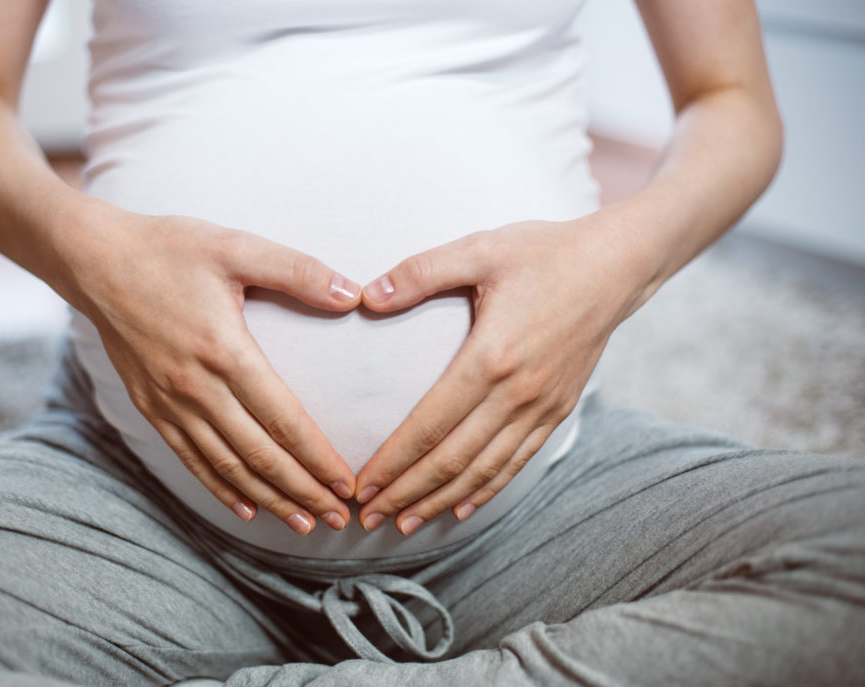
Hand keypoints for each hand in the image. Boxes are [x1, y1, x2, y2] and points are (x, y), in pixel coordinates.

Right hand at [73, 213, 360, 534]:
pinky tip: (243, 507)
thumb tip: (354, 295)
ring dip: (267, 498)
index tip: (348, 484)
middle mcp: (195, 387)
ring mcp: (168, 402)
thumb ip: (299, 272)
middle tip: (337, 518)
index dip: (318, 457)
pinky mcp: (149, 406)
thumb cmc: (168, 248)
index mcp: (224, 351)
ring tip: (302, 523)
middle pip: (259, 455)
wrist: (92, 259)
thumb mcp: (237, 247)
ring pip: (226, 465)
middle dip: (302, 491)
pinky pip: (189, 457)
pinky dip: (218, 487)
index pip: (283, 420)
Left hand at [354, 218, 643, 533]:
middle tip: (366, 519)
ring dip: (440, 501)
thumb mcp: (479, 249)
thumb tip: (367, 296)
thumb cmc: (543, 252)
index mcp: (491, 357)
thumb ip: (420, 272)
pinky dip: (486, 490)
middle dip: (405, 494)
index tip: (360, 486)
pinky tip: (461, 508)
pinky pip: (517, 462)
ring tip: (403, 524)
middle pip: (452, 460)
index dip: (393, 462)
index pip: (430, 424)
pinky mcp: (558, 410)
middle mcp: (517, 393)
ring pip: (483, 470)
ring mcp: (541, 406)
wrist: (617, 265)